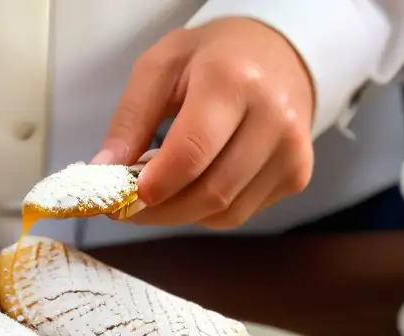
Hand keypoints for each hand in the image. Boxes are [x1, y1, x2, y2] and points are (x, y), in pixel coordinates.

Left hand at [93, 18, 315, 228]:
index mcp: (233, 81)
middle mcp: (273, 118)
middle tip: (128, 207)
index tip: (122, 198)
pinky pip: (240, 214)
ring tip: (161, 192)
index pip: (192, 154)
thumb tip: (104, 174)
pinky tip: (197, 184)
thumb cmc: (212, 58)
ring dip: (181, 213)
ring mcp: (291, 151)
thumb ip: (129, 120)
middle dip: (160, 210)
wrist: (280, 54)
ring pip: (224, 212)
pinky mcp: (298, 175)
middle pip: (210, 192)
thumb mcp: (160, 68)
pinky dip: (208, 211)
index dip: (155, 186)